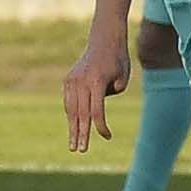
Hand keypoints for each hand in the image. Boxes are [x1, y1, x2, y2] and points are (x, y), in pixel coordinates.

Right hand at [63, 36, 130, 150]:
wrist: (104, 40)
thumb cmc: (118, 61)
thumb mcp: (122, 78)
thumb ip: (110, 95)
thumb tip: (95, 107)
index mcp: (96, 81)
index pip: (96, 111)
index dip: (101, 126)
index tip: (107, 136)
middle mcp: (81, 81)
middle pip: (80, 113)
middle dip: (81, 133)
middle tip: (80, 150)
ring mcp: (72, 80)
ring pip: (71, 109)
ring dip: (73, 127)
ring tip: (74, 144)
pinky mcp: (68, 80)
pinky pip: (69, 101)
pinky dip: (71, 115)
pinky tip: (74, 128)